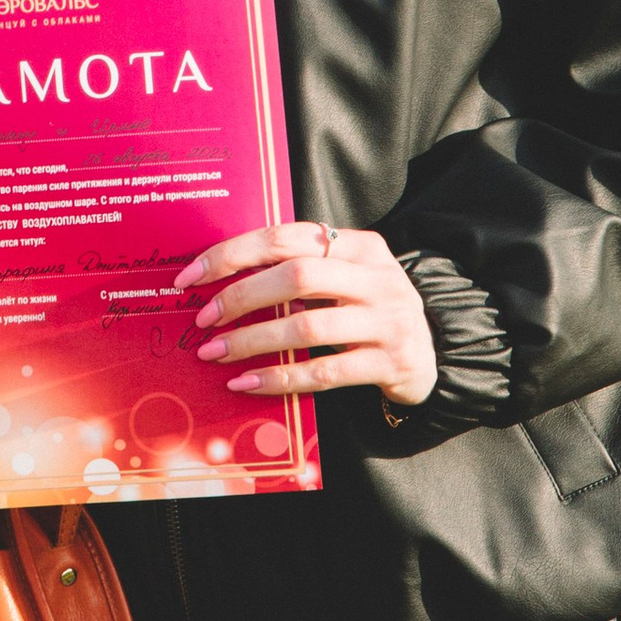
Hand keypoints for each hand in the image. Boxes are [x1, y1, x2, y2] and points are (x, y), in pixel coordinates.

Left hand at [181, 222, 437, 408]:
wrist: (430, 355)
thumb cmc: (367, 311)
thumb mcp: (345, 278)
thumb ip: (297, 268)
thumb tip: (214, 278)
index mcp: (360, 245)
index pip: (285, 236)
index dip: (232, 254)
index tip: (190, 276)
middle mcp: (378, 277)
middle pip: (296, 276)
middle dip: (240, 297)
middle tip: (203, 319)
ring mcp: (389, 321)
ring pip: (307, 327)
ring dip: (252, 341)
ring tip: (214, 353)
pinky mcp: (392, 363)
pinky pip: (324, 371)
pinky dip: (279, 378)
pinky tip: (246, 383)